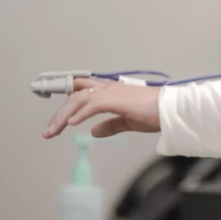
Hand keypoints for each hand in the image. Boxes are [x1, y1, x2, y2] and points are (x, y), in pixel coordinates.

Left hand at [42, 76, 161, 139]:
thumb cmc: (156, 113)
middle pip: (75, 95)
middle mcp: (109, 88)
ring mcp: (112, 92)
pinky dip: (79, 114)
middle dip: (59, 113)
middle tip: (49, 130)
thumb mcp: (128, 122)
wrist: (172, 110)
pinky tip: (70, 124)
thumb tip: (93, 131)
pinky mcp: (116, 99)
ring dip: (63, 116)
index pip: (83, 91)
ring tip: (53, 131)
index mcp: (112, 91)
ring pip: (79, 100)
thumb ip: (110, 125)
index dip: (67, 100)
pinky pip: (92, 105)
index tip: (56, 115)